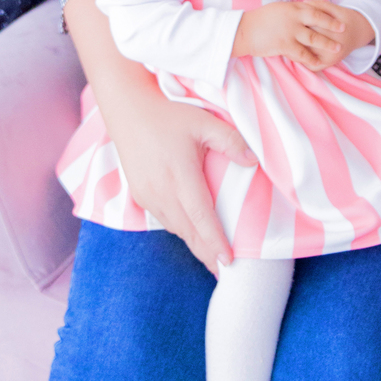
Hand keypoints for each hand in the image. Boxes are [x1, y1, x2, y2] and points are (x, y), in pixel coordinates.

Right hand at [65, 0, 255, 274]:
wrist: (127, 107)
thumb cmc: (168, 112)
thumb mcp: (204, 122)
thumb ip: (231, 142)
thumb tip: (253, 162)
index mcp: (179, 176)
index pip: (201, 218)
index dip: (215, 242)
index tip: (229, 262)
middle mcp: (161, 191)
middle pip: (187, 232)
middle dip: (206, 253)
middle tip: (225, 272)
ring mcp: (147, 194)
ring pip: (174, 228)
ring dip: (192, 243)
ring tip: (211, 258)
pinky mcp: (139, 193)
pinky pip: (163, 219)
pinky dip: (179, 230)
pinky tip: (190, 233)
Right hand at [232, 1, 373, 70]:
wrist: (243, 30)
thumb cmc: (259, 19)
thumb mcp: (278, 9)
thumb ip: (292, 10)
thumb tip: (303, 9)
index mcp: (292, 8)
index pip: (315, 8)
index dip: (328, 12)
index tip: (338, 15)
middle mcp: (294, 18)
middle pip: (319, 21)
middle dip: (333, 25)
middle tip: (344, 29)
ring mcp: (290, 32)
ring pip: (314, 38)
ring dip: (327, 43)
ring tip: (338, 48)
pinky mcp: (284, 45)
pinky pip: (302, 53)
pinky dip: (311, 59)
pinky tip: (319, 62)